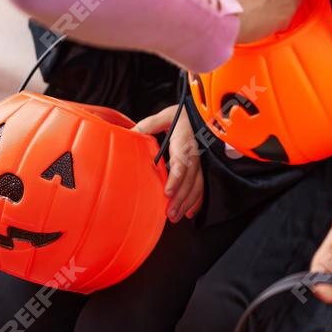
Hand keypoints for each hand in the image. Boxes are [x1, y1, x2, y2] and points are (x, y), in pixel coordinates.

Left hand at [135, 104, 203, 220]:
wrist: (199, 115)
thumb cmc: (182, 116)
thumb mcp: (164, 116)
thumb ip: (148, 125)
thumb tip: (130, 134)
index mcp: (184, 144)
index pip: (182, 164)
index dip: (176, 179)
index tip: (167, 192)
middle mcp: (194, 156)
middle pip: (190, 181)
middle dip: (180, 199)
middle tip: (170, 213)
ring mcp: (199, 164)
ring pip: (196, 187)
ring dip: (187, 203)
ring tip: (176, 216)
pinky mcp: (200, 169)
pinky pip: (201, 187)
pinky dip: (196, 202)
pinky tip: (189, 212)